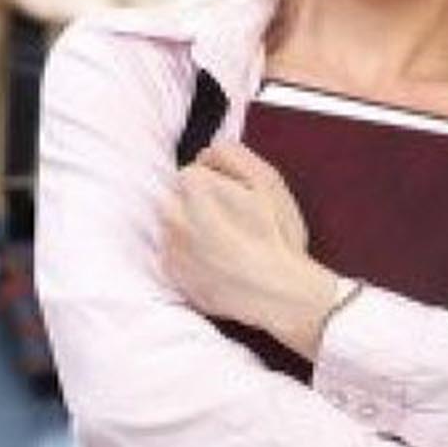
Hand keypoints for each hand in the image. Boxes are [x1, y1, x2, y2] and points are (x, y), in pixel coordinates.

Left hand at [161, 141, 336, 355]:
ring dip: (191, 229)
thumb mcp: (267, 181)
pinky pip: (174, 255)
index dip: (217, 185)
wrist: (278, 293)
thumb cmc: (276, 235)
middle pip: (178, 198)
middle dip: (197, 206)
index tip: (236, 201)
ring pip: (174, 226)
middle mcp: (171, 214)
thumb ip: (232, 155)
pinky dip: (189, 256)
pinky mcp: (171, 273)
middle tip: (230, 223)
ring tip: (225, 245)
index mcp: (193, 187)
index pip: (193, 173)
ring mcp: (169, 245)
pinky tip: (216, 263)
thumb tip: (206, 152)